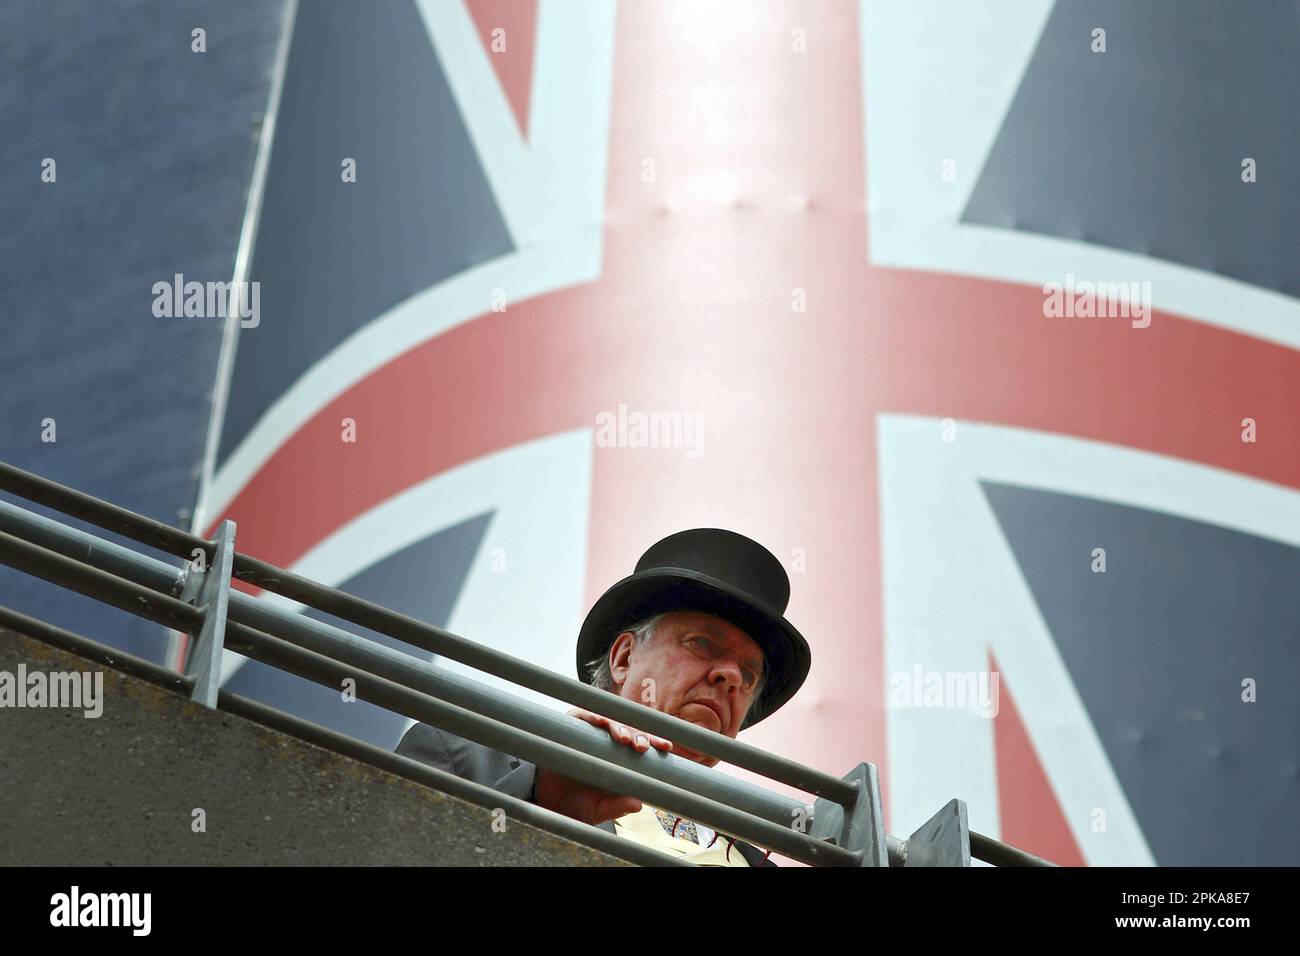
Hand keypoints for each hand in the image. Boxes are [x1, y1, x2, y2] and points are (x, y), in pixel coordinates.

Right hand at [532, 707, 672, 825]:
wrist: (543, 802)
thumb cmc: (574, 806)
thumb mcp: (597, 811)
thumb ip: (616, 807)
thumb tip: (638, 805)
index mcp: (618, 759)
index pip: (641, 745)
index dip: (654, 742)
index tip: (666, 748)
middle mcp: (606, 743)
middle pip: (629, 729)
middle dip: (639, 735)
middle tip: (642, 747)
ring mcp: (588, 733)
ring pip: (609, 720)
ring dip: (619, 726)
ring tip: (624, 738)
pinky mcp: (569, 727)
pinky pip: (582, 715)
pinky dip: (592, 716)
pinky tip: (601, 722)